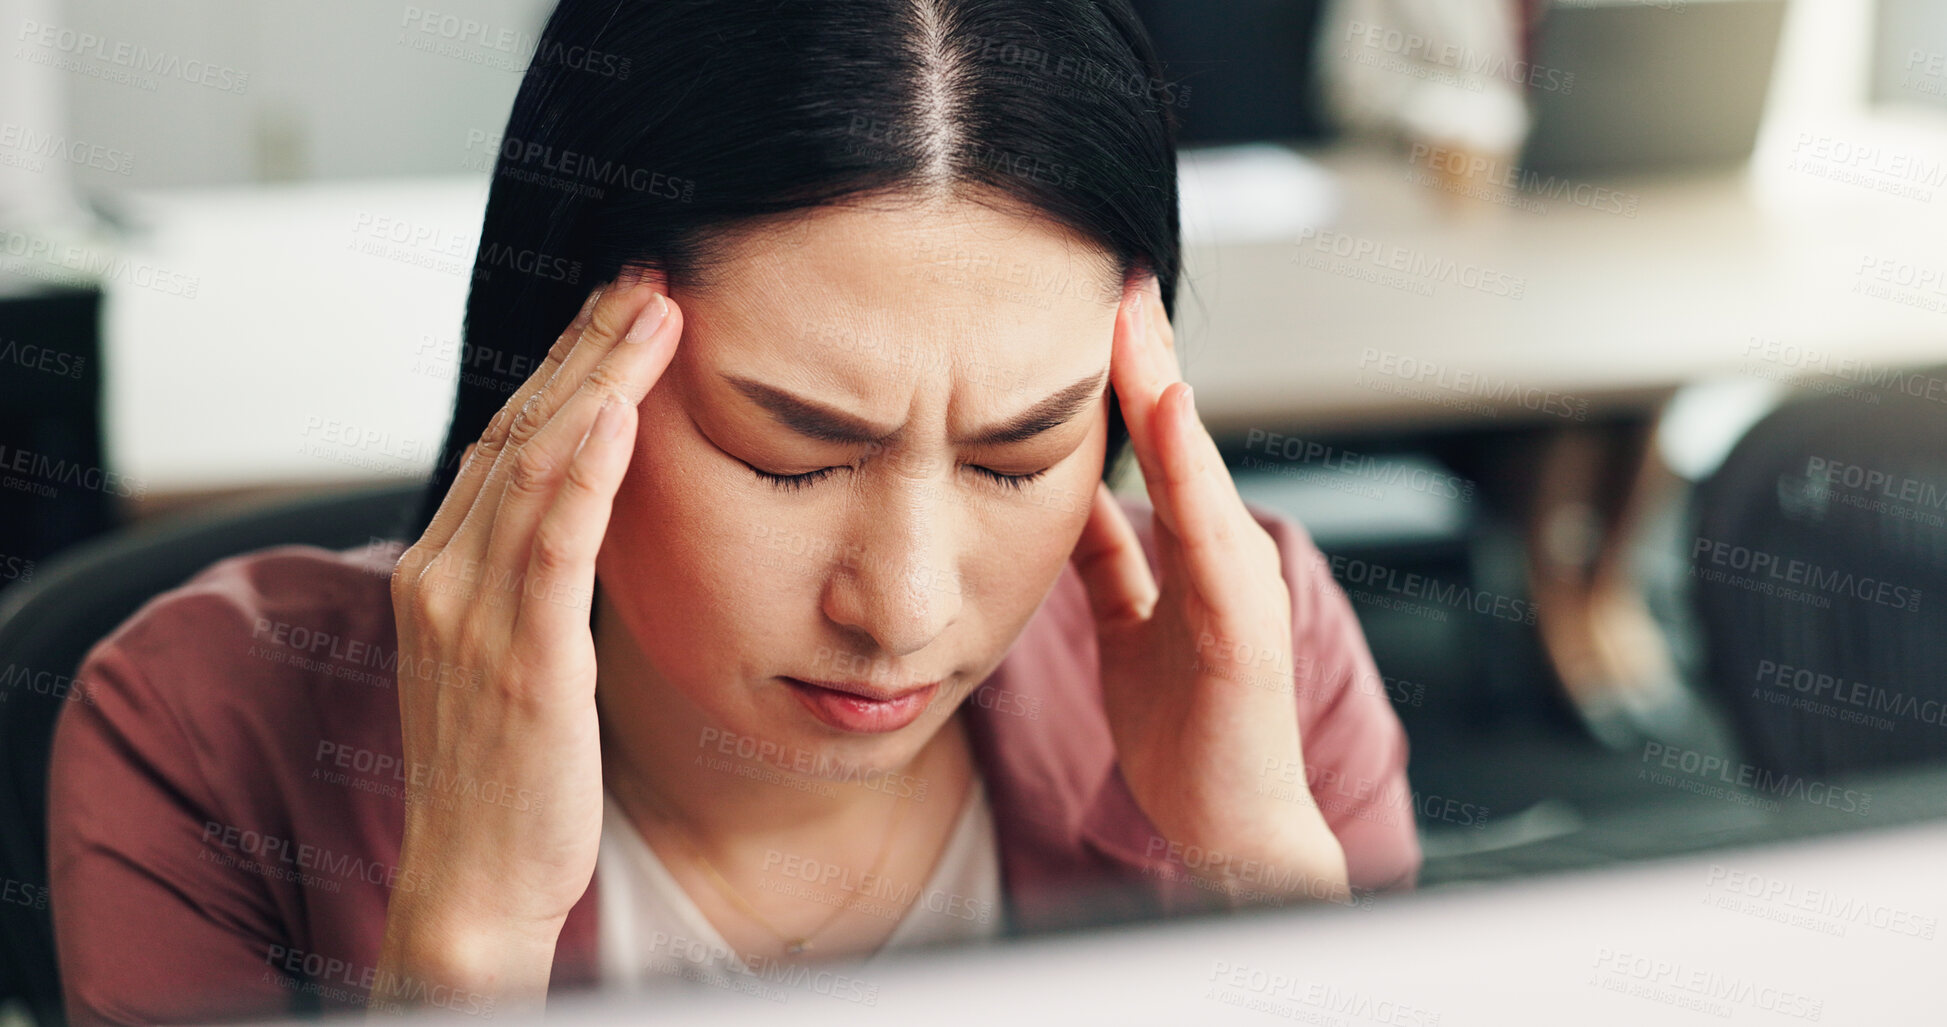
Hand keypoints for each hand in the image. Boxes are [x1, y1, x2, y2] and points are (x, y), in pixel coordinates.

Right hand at [374, 274, 681, 1010]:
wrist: (474, 883)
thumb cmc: (506, 778)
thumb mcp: (508, 658)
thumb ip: (528, 582)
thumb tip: (582, 521)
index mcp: (440, 573)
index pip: (507, 442)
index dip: (566, 369)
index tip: (621, 310)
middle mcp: (444, 578)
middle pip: (520, 431)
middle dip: (587, 347)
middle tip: (648, 278)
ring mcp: (473, 616)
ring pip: (536, 466)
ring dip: (599, 380)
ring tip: (656, 313)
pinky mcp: (521, 661)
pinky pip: (552, 545)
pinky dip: (584, 471)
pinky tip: (621, 413)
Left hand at [1068, 277, 1347, 905]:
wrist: (1230, 829)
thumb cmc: (1189, 737)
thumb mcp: (1132, 628)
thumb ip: (1113, 561)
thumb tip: (1071, 495)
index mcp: (1194, 556)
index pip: (1155, 446)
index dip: (1125, 375)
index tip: (1094, 301)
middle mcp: (1224, 558)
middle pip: (1181, 438)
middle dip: (1147, 356)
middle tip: (1115, 274)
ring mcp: (1242, 591)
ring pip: (1200, 473)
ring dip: (1166, 395)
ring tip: (1133, 323)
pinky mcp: (1245, 633)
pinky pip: (1214, 544)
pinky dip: (1195, 479)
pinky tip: (1170, 417)